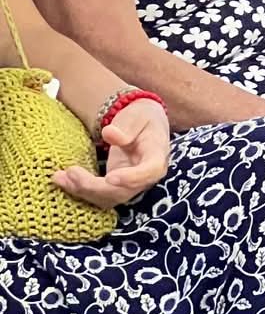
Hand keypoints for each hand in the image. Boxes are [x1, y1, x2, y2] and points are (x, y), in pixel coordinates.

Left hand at [53, 97, 169, 208]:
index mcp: (156, 156)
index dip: (132, 178)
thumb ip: (127, 126)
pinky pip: (96, 195)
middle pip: (122, 191)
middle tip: (71, 172)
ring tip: (59, 177)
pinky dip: (78, 190)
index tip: (110, 178)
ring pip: (107, 198)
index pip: (150, 172)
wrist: (140, 126)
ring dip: (82, 191)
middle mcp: (144, 177)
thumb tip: (109, 134)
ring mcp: (129, 185)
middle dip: (94, 187)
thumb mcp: (137, 116)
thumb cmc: (141, 119)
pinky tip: (60, 179)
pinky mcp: (113, 188)